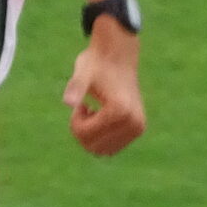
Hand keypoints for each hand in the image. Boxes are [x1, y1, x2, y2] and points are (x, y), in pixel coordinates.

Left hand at [62, 24, 144, 156]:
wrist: (118, 55)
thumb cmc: (96, 63)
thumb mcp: (83, 73)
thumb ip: (76, 87)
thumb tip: (67, 101)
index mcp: (120, 111)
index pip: (86, 135)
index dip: (76, 121)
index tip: (80, 103)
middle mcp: (134, 123)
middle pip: (94, 147)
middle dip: (83, 130)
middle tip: (86, 108)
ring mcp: (138, 128)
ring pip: (103, 151)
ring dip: (93, 135)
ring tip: (95, 111)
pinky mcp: (139, 129)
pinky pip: (112, 147)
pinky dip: (102, 136)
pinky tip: (102, 116)